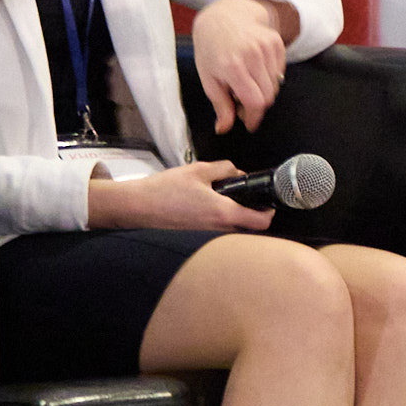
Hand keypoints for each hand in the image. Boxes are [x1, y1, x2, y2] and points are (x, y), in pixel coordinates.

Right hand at [85, 159, 273, 233]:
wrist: (136, 206)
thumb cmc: (165, 189)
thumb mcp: (198, 170)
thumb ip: (224, 168)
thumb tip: (237, 172)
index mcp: (223, 213)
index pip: (260, 222)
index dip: (269, 212)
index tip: (269, 202)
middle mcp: (217, 229)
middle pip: (248, 227)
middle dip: (253, 213)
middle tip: (248, 196)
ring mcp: (206, 236)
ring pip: (231, 229)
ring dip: (234, 215)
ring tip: (226, 197)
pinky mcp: (195, 236)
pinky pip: (216, 230)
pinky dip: (219, 219)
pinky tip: (208, 204)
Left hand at [192, 0, 293, 132]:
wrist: (223, 18)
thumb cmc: (211, 49)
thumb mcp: (208, 78)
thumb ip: (220, 105)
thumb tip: (224, 128)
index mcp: (233, 66)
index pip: (255, 101)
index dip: (253, 117)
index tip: (248, 123)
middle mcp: (253, 55)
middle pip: (268, 96)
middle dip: (256, 105)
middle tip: (242, 104)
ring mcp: (267, 47)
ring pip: (275, 85)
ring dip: (263, 91)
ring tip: (246, 84)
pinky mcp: (277, 43)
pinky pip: (280, 72)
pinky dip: (269, 78)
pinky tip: (255, 71)